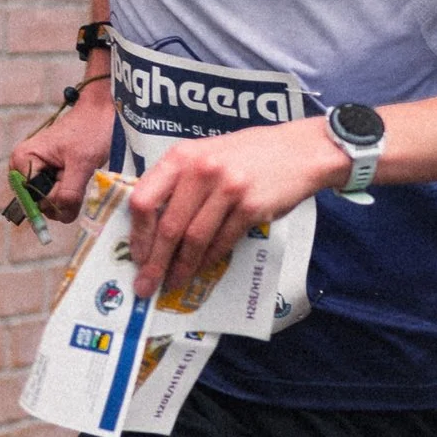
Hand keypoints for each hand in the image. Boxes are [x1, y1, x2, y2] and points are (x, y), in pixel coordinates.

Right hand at [9, 85, 115, 223]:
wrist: (101, 113)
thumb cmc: (91, 132)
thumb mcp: (82, 164)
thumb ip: (69, 193)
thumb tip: (62, 217)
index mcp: (22, 160)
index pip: (36, 199)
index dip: (57, 195)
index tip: (71, 173)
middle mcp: (21, 168)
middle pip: (41, 204)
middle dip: (63, 193)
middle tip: (76, 169)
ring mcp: (33, 173)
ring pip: (51, 203)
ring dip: (69, 192)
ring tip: (77, 168)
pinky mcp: (45, 177)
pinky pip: (57, 197)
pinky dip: (71, 190)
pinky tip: (76, 173)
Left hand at [125, 116, 340, 299]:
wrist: (300, 151)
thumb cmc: (249, 154)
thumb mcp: (206, 153)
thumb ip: (179, 180)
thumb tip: (151, 224)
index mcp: (182, 156)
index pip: (144, 198)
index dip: (137, 233)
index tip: (136, 255)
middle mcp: (201, 170)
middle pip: (168, 227)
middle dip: (154, 263)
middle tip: (145, 286)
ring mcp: (227, 189)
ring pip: (194, 239)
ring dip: (181, 267)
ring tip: (173, 282)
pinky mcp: (251, 207)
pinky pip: (222, 242)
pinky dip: (209, 260)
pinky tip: (202, 268)